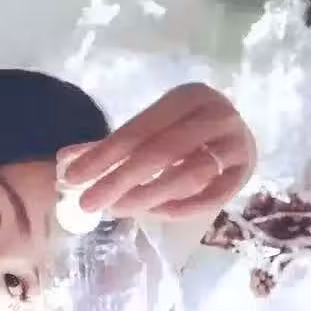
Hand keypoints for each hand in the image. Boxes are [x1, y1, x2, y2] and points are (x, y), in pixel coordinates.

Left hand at [60, 83, 255, 219]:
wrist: (237, 130)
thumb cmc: (183, 129)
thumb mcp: (151, 127)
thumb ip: (110, 146)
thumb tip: (65, 162)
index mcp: (188, 97)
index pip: (137, 129)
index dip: (102, 155)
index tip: (72, 178)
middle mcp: (216, 115)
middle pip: (161, 152)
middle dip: (119, 180)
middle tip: (89, 204)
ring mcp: (236, 144)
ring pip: (188, 176)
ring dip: (148, 196)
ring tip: (116, 209)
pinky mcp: (246, 173)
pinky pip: (212, 197)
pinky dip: (180, 207)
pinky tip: (153, 213)